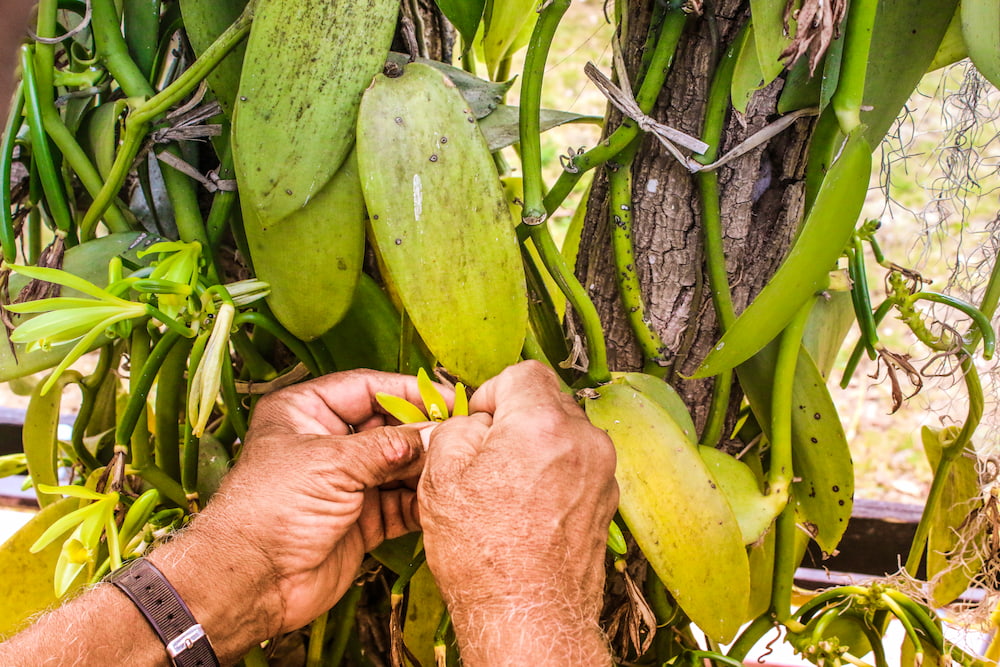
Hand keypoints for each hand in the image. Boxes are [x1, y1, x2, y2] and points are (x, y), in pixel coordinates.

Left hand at [153, 370, 447, 647]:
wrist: (252, 582)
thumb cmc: (271, 510)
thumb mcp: (332, 464)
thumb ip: (388, 447)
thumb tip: (435, 432)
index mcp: (307, 411)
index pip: (367, 388)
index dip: (407, 391)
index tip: (446, 397)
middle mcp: (328, 442)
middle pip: (389, 426)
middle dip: (423, 432)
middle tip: (460, 434)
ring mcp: (347, 482)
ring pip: (399, 465)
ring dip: (425, 468)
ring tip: (455, 465)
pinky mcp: (362, 518)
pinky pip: (401, 503)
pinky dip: (422, 500)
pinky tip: (443, 496)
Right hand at [418, 361, 617, 665]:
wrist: (528, 618)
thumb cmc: (486, 557)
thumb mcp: (442, 478)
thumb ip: (458, 429)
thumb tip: (475, 422)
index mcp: (543, 424)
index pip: (523, 372)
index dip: (493, 391)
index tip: (480, 419)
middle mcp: (584, 441)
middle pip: (548, 400)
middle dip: (516, 418)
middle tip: (486, 454)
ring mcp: (602, 472)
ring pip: (564, 434)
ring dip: (536, 446)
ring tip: (506, 487)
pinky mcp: (607, 501)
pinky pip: (577, 466)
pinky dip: (554, 473)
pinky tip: (528, 508)